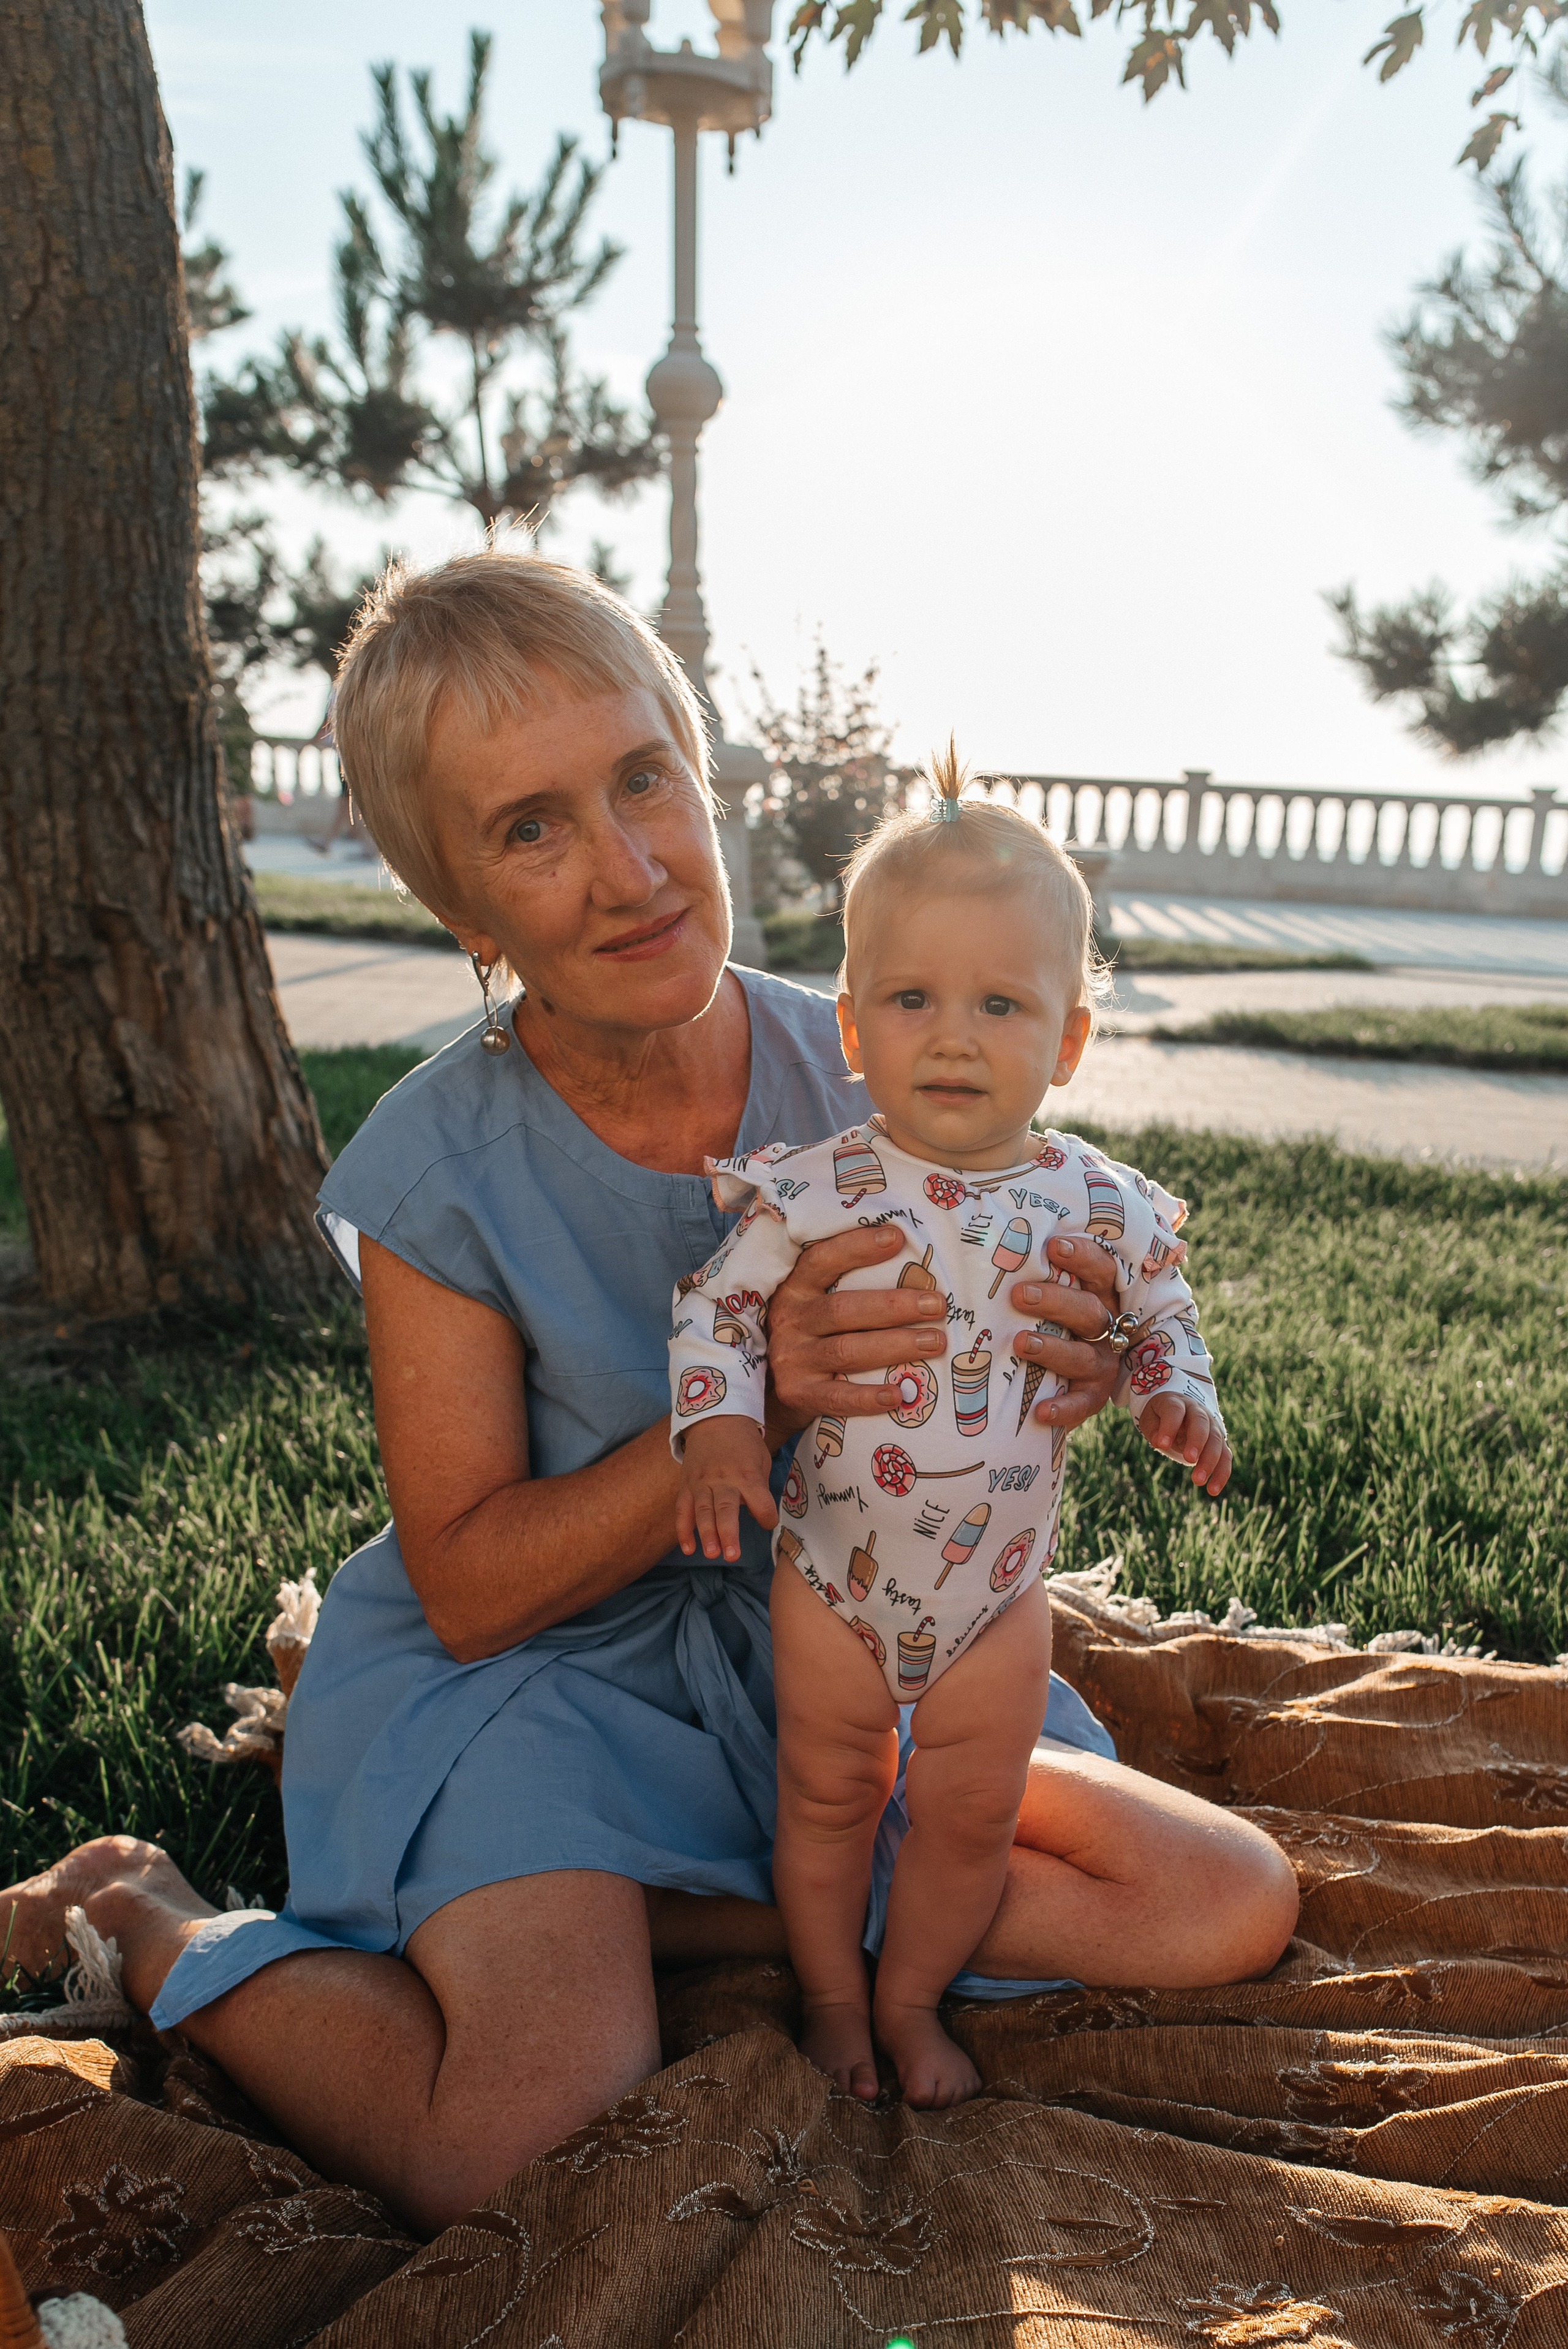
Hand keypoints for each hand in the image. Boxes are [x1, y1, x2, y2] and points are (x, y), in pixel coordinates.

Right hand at [677, 1418, 779, 1562]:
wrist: (715, 1419)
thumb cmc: (744, 1445)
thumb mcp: (761, 1460)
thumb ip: (760, 1488)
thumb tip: (759, 1515)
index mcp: (747, 1474)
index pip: (760, 1499)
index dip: (767, 1515)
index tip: (769, 1523)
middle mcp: (723, 1479)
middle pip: (725, 1508)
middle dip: (728, 1533)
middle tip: (732, 1555)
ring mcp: (701, 1483)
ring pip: (702, 1511)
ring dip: (706, 1534)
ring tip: (712, 1554)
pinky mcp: (686, 1485)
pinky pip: (682, 1510)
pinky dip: (683, 1530)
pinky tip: (688, 1548)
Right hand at [764, 1224, 949, 1441]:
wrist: (770, 1391)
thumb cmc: (812, 1335)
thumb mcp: (814, 1302)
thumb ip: (847, 1284)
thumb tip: (911, 1264)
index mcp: (795, 1289)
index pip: (821, 1260)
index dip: (856, 1247)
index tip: (897, 1237)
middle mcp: (789, 1321)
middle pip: (844, 1309)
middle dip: (895, 1305)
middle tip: (936, 1304)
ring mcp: (792, 1359)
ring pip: (847, 1350)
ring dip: (895, 1346)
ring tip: (934, 1342)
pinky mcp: (798, 1394)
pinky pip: (837, 1397)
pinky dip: (868, 1397)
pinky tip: (899, 1395)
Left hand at [1007, 1236, 1122, 1431]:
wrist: (1058, 1379)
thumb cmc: (1045, 1322)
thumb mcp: (1045, 1297)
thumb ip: (1031, 1276)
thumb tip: (987, 1247)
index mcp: (1098, 1296)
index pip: (1100, 1270)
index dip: (1082, 1257)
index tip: (1053, 1246)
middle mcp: (1105, 1328)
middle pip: (1088, 1311)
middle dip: (1055, 1301)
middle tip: (1018, 1295)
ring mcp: (1101, 1364)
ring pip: (1083, 1356)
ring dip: (1053, 1350)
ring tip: (1021, 1343)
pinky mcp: (1092, 1396)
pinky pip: (1081, 1404)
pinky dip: (1063, 1408)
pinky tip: (1040, 1411)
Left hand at [1140, 1393, 1232, 1495]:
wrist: (1183, 1408)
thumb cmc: (1161, 1415)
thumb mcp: (1151, 1418)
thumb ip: (1154, 1429)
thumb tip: (1159, 1442)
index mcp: (1177, 1402)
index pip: (1175, 1411)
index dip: (1169, 1426)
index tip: (1161, 1444)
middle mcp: (1197, 1411)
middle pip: (1201, 1424)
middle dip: (1197, 1442)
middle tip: (1189, 1460)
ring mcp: (1211, 1425)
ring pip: (1217, 1441)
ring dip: (1210, 1461)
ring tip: (1198, 1482)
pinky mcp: (1219, 1441)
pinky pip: (1225, 1456)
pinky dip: (1221, 1473)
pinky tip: (1213, 1490)